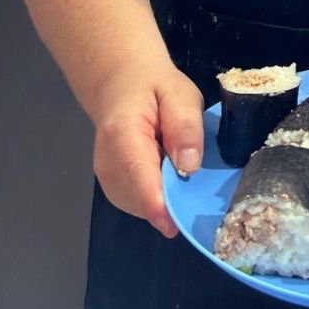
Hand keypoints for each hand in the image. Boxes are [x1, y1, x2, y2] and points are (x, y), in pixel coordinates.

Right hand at [90, 55, 201, 238]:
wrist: (121, 85)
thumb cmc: (154, 87)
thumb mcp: (180, 94)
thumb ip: (185, 127)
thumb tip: (189, 167)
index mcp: (123, 135)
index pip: (139, 177)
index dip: (158, 204)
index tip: (176, 224)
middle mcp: (108, 163)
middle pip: (140, 198)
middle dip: (171, 203)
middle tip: (201, 193)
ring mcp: (107, 177)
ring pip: (139, 205)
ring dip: (166, 201)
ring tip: (184, 177)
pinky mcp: (113, 185)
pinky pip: (138, 202)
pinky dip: (158, 199)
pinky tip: (171, 181)